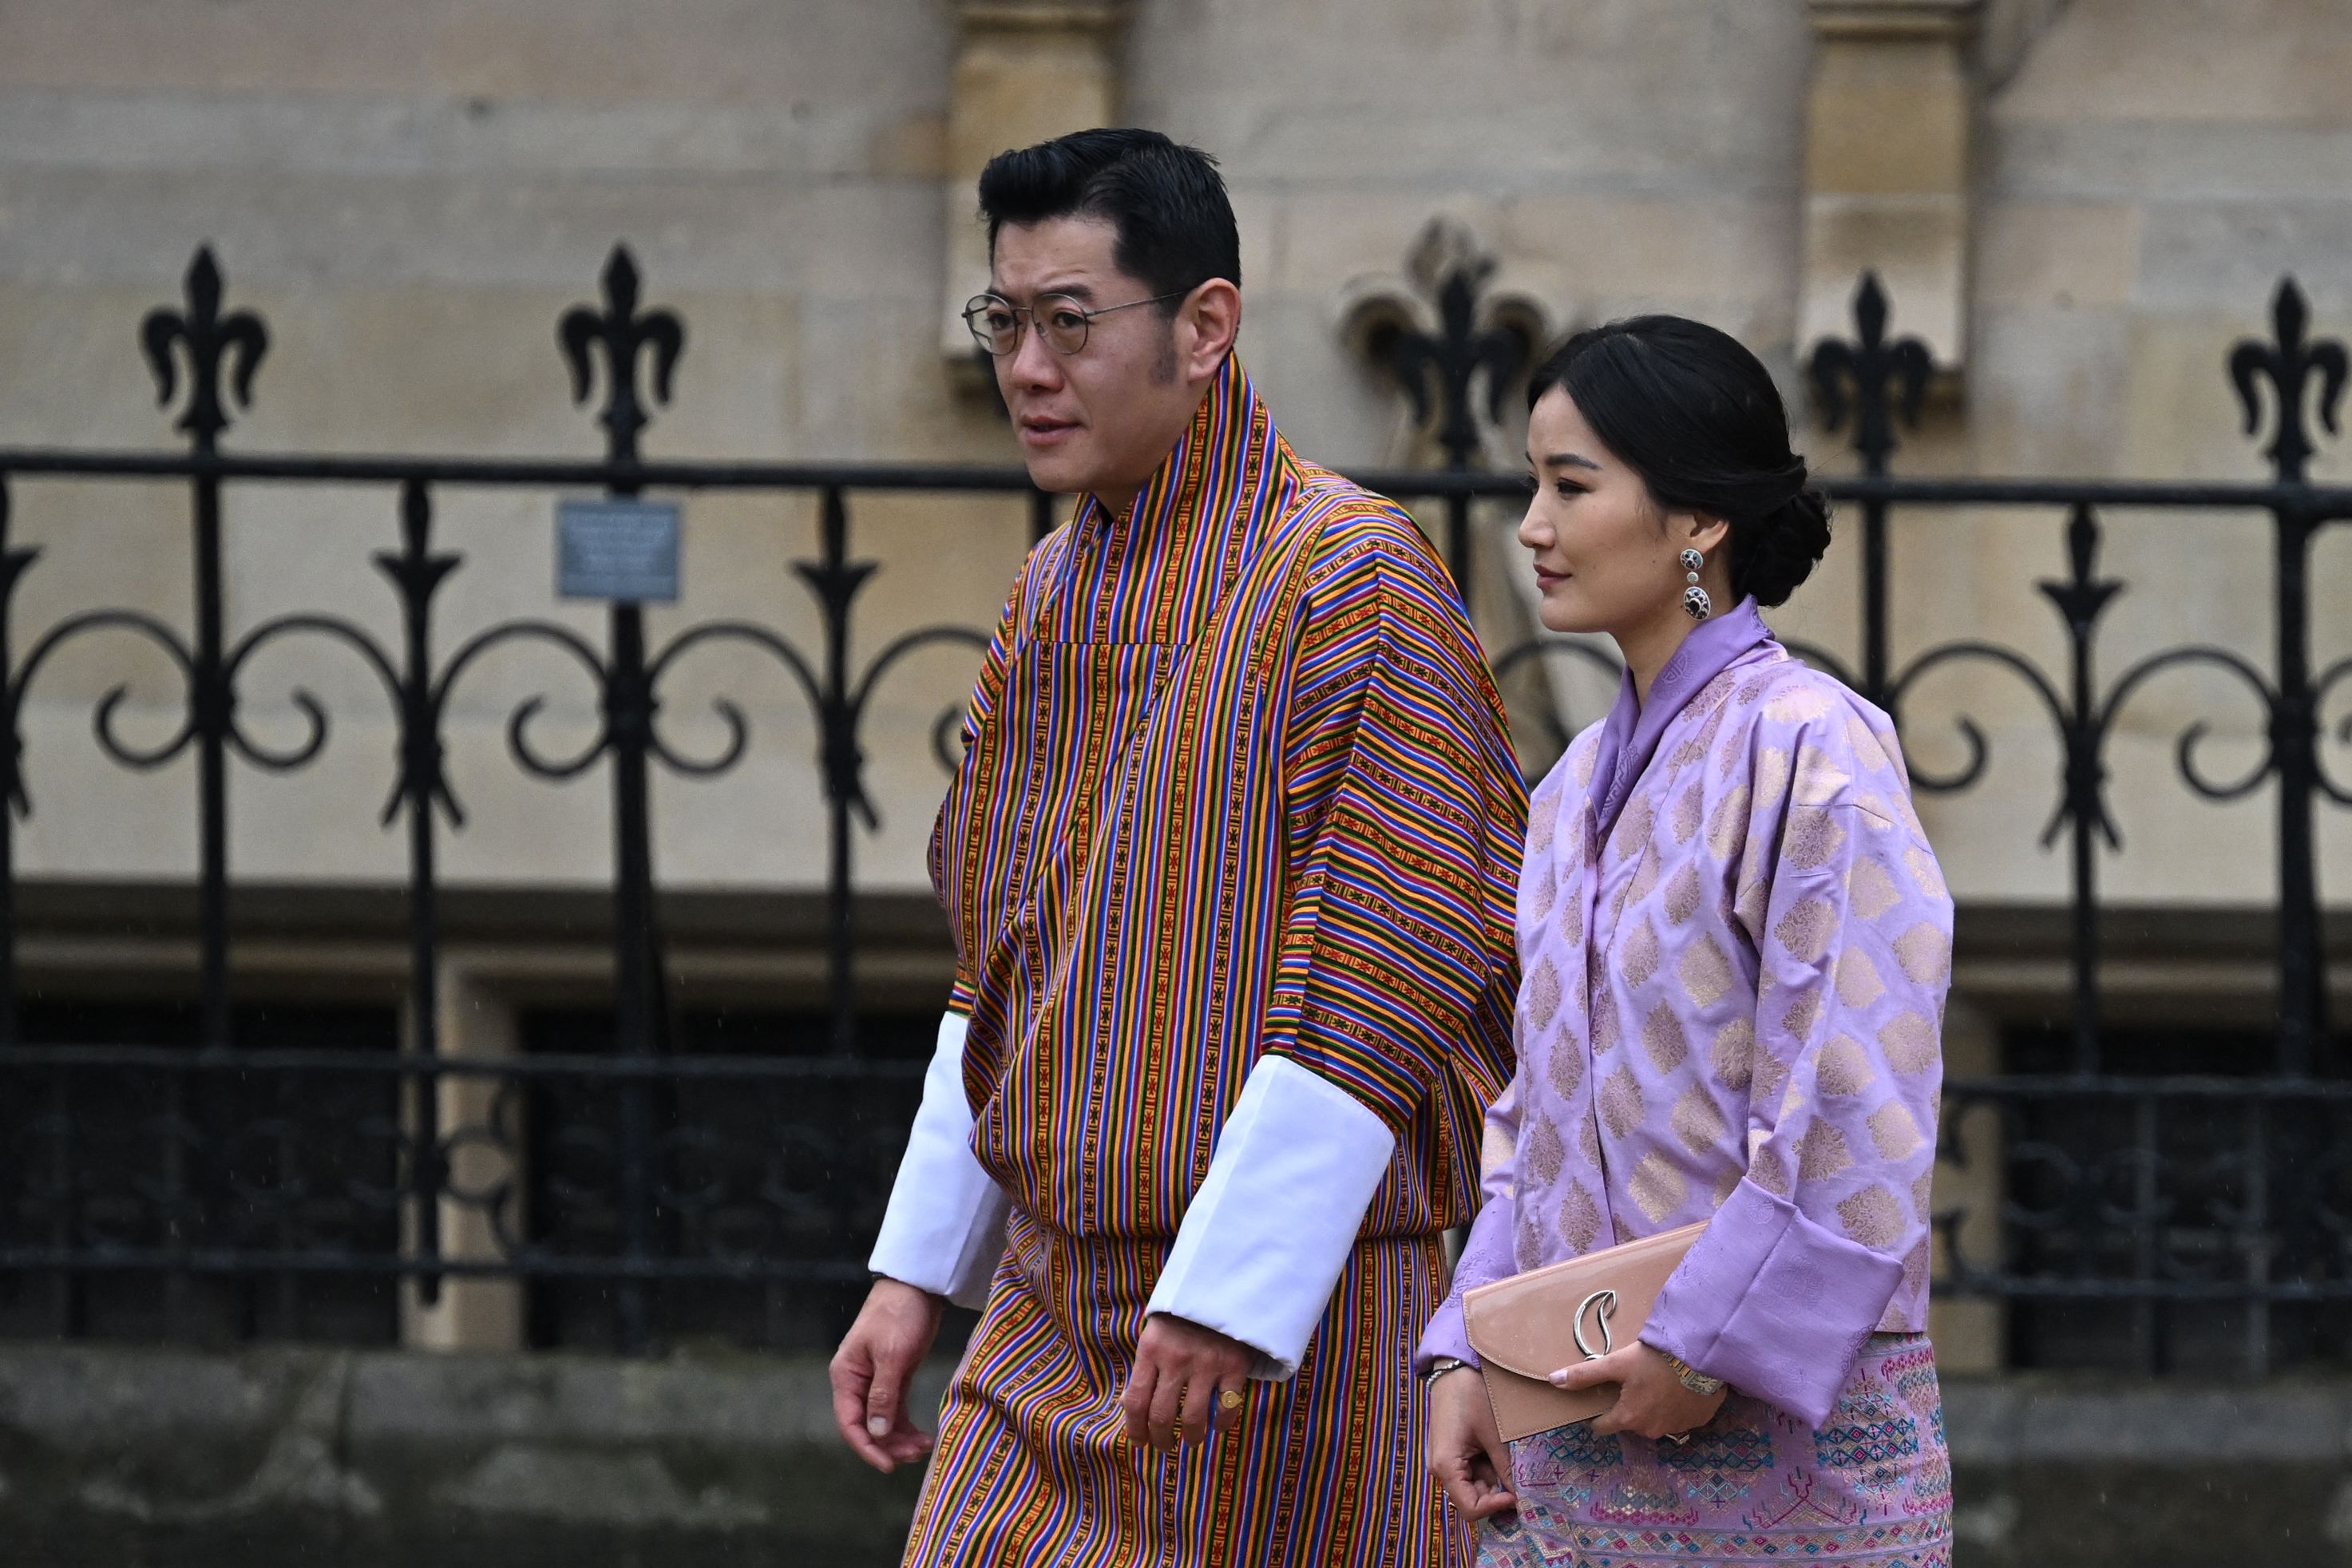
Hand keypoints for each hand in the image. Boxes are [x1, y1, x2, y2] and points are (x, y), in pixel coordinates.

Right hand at [830, 1277, 945, 1472]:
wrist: (917, 1286)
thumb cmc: (900, 1314)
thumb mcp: (892, 1355)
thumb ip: (883, 1394)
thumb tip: (875, 1433)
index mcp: (846, 1375)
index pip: (849, 1422)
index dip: (866, 1448)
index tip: (888, 1466)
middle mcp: (857, 1382)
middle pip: (867, 1426)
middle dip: (889, 1445)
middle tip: (916, 1456)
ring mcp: (875, 1381)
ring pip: (883, 1422)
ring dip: (901, 1439)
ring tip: (924, 1448)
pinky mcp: (895, 1377)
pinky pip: (896, 1411)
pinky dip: (908, 1426)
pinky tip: (923, 1437)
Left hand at [1120, 1312, 1253, 1451]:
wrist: (1223, 1289)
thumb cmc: (1182, 1318)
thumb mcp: (1154, 1337)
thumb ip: (1145, 1369)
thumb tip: (1129, 1407)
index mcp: (1151, 1350)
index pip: (1136, 1402)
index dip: (1135, 1430)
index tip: (1140, 1442)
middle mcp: (1176, 1359)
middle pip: (1161, 1415)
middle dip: (1160, 1439)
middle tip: (1164, 1446)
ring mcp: (1206, 1363)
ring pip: (1192, 1418)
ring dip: (1191, 1437)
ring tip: (1192, 1440)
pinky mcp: (1233, 1365)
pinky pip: (1226, 1407)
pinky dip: (1222, 1424)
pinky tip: (1218, 1426)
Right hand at [1425, 1365, 1515, 1520]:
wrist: (1454, 1367)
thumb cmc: (1471, 1395)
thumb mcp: (1494, 1434)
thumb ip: (1506, 1468)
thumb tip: (1521, 1495)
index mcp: (1446, 1466)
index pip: (1470, 1508)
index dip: (1495, 1508)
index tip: (1518, 1496)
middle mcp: (1439, 1469)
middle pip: (1470, 1499)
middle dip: (1497, 1495)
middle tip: (1521, 1483)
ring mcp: (1443, 1461)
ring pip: (1472, 1486)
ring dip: (1494, 1481)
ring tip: (1512, 1464)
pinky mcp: (1449, 1453)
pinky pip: (1470, 1472)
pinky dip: (1488, 1469)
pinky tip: (1501, 1455)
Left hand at [1549, 1342, 1726, 1441]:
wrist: (1702, 1357)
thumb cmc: (1655, 1360)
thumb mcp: (1616, 1364)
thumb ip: (1584, 1375)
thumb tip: (1553, 1381)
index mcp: (1629, 1419)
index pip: (1602, 1427)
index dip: (1597, 1414)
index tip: (1601, 1400)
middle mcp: (1651, 1431)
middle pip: (1630, 1422)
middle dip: (1628, 1407)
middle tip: (1632, 1383)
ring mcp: (1677, 1428)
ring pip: (1655, 1421)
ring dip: (1652, 1407)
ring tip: (1656, 1383)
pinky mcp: (1697, 1421)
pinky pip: (1679, 1417)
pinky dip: (1675, 1406)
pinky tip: (1677, 1388)